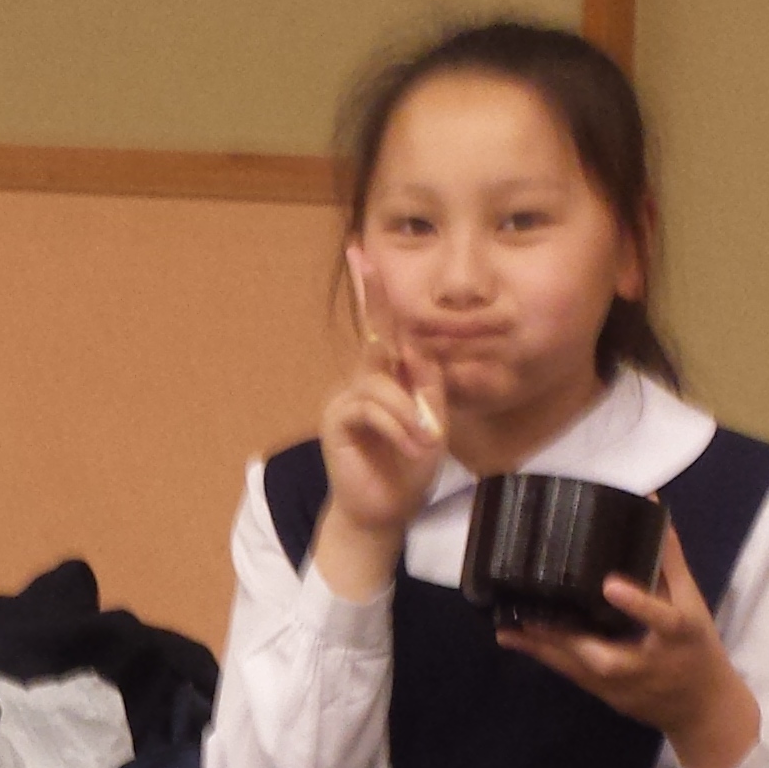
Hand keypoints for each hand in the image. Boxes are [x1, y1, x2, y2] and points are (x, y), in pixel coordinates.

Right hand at [310, 257, 446, 600]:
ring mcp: (345, 398)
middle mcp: (362, 380)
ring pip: (380, 382)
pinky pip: (369, 407)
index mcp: (388, 378)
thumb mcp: (431, 423)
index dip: (375, 293)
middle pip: (373, 333)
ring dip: (408, 412)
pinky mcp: (337, 420)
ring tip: (425, 441)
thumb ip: (428, 386)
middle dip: (369, 295)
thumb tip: (422, 349)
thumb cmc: (408, 469)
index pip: (386, 329)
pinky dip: (396, 425)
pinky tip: (410, 447)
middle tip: (361, 258)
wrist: (384, 513)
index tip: (364, 254)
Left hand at [495, 533, 762, 767]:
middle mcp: (649, 663)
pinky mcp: (608, 697)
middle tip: (528, 616)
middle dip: (565, 638)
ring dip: (542, 650)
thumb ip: (668, 557)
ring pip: (581, 670)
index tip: (610, 584)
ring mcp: (627, 686)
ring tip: (507, 630)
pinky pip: (575, 677)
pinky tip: (519, 642)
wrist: (703, 708)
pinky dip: (547, 659)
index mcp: (678, 634)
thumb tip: (650, 505)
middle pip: (606, 655)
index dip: (637, 604)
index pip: (659, 618)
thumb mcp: (692, 600)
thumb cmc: (697, 646)